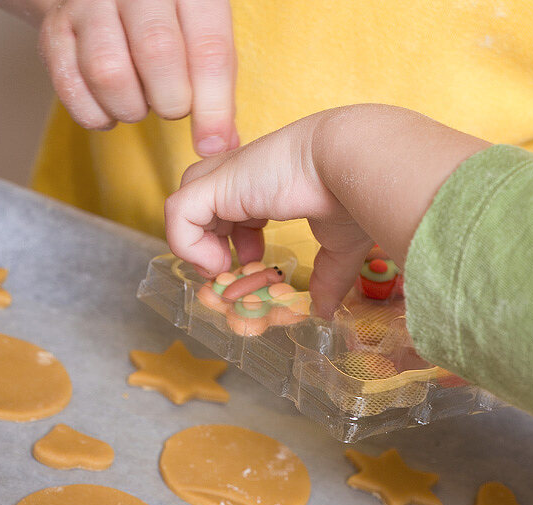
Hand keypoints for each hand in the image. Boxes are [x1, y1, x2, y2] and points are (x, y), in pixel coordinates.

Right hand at [38, 0, 236, 155]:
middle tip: (172, 107)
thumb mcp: (203, 39)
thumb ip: (218, 87)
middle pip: (157, 53)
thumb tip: (221, 144)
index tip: (212, 144)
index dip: (213, 107)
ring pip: (108, 72)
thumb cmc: (170, 25)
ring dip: (130, 108)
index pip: (208, 48)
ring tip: (140, 103)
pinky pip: (71, 87)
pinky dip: (95, 114)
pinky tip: (110, 109)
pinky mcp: (55, 30)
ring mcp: (88, 3)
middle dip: (171, 102)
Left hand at [165, 105, 487, 314]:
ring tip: (224, 268)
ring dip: (198, 246)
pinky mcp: (216, 184)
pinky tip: (218, 262)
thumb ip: (328, 276)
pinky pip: (177, 214)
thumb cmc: (355, 195)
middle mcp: (243, 175)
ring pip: (184, 207)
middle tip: (232, 270)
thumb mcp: (339, 246)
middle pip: (202, 204)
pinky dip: (187, 244)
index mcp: (270, 181)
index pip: (232, 204)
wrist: (354, 164)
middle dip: (211, 243)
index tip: (255, 263)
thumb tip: (325, 311)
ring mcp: (227, 177)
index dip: (235, 236)